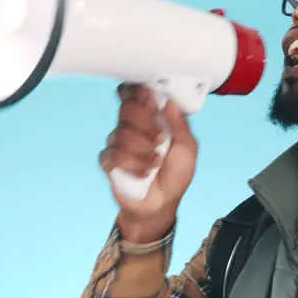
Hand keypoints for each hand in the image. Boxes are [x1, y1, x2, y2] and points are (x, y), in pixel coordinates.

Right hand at [99, 83, 197, 241]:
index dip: (139, 92)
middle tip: (158, 139)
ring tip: (155, 164)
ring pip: (121, 133)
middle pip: (126, 108)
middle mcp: (133, 126)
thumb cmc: (175, 176)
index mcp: (151, 118)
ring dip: (143, 151)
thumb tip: (170, 102)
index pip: (136, 93)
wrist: (161, 205)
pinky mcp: (109, 161)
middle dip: (145, 123)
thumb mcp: (188, 149)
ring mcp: (119, 143)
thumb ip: (180, 125)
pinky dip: (132, 166)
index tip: (150, 100)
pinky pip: (113, 155)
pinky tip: (143, 173)